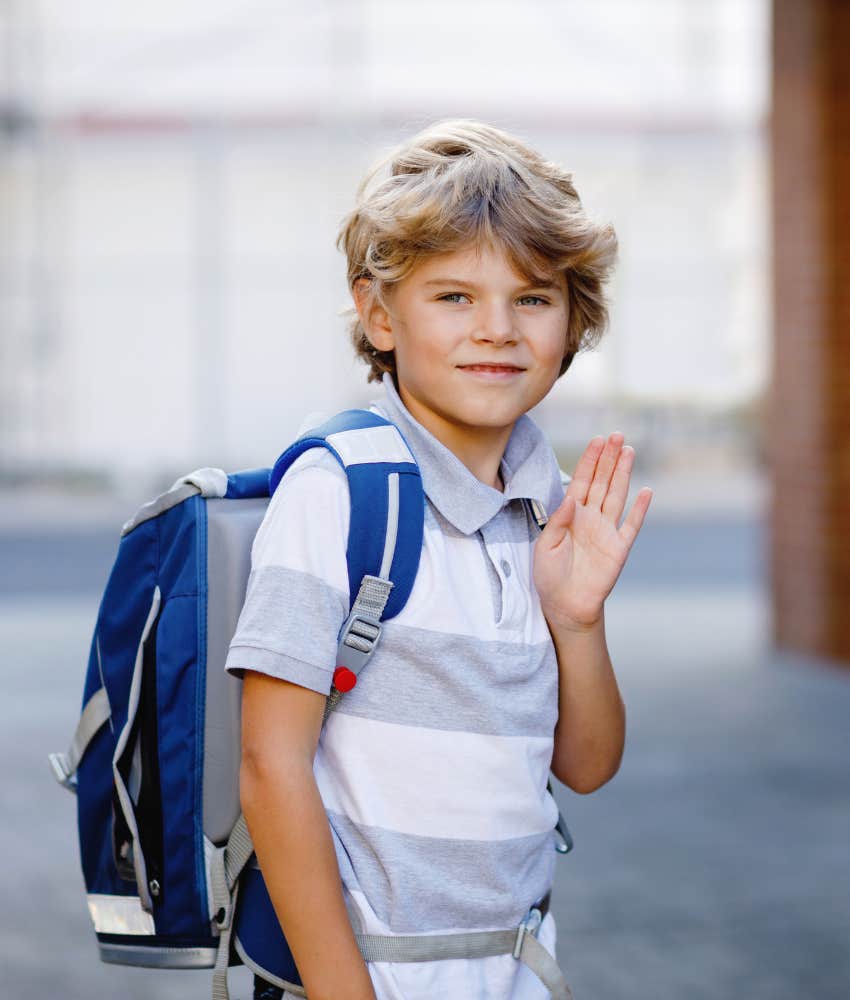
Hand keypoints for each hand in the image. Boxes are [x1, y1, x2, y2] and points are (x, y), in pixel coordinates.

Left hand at [533, 433, 651, 631]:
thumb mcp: (545, 546)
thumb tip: (571, 500)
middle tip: (617, 436)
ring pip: (617, 496)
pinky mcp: (619, 548)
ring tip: (629, 451)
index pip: (582, 481)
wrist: (564, 604)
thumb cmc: (550, 575)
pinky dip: (639, 509)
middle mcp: (590, 518)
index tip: (597, 439)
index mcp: (570, 514)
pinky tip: (646, 490)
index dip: (590, 460)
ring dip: (623, 474)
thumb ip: (558, 522)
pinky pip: (631, 525)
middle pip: (603, 482)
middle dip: (609, 458)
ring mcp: (606, 531)